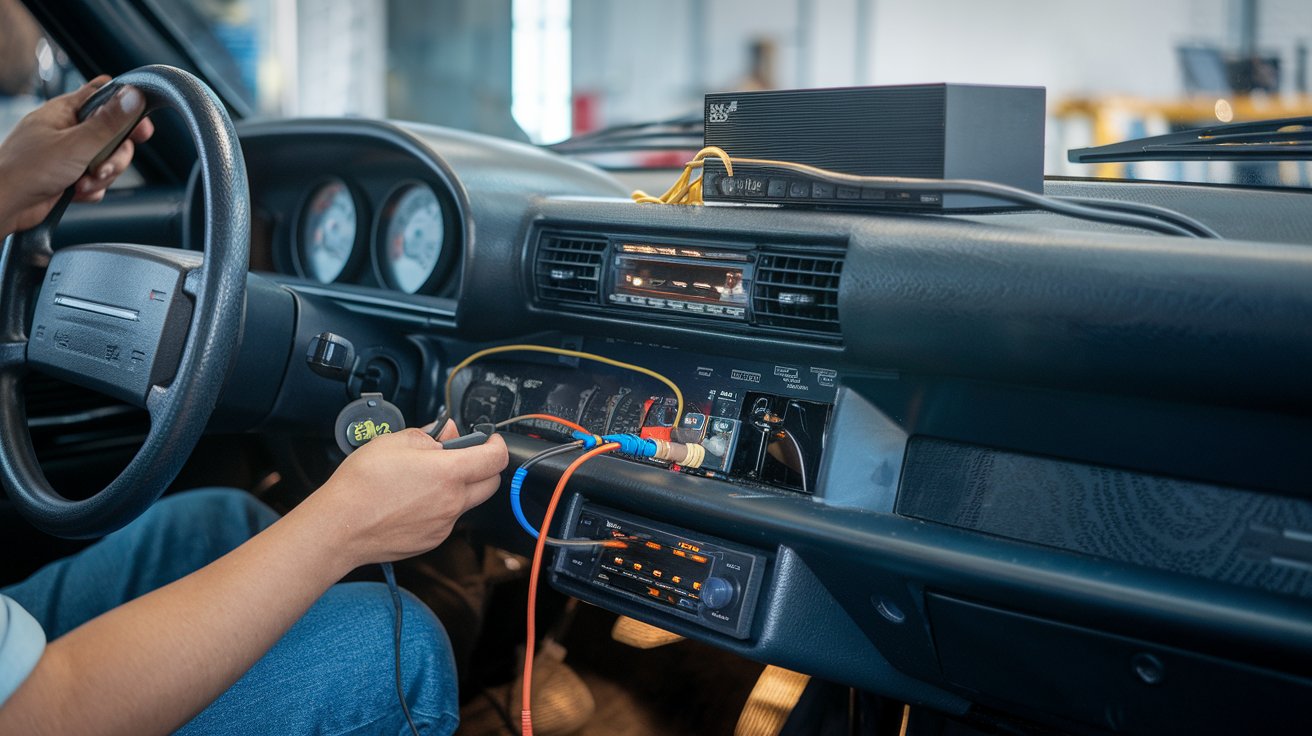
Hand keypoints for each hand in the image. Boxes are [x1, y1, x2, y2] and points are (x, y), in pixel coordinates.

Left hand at [0, 75, 154, 236]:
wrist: (4, 205)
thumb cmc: (26, 171)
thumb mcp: (77, 144)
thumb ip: (109, 122)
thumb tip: (133, 96)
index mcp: (65, 111)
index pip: (104, 95)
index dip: (127, 109)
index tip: (140, 129)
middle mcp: (67, 130)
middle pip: (113, 135)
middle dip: (114, 157)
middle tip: (102, 167)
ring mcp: (67, 154)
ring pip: (106, 160)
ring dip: (101, 177)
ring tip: (83, 183)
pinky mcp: (68, 176)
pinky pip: (96, 179)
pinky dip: (92, 189)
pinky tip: (77, 192)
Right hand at [303, 423, 508, 567]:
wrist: (339, 526)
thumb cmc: (361, 484)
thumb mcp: (394, 441)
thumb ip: (430, 435)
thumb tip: (448, 431)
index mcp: (449, 473)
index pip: (495, 458)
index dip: (496, 445)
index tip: (489, 440)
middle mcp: (452, 502)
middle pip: (490, 483)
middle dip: (483, 467)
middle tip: (462, 457)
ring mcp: (444, 525)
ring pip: (467, 502)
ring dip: (459, 488)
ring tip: (426, 480)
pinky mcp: (432, 541)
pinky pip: (448, 519)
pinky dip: (441, 507)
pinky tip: (414, 501)